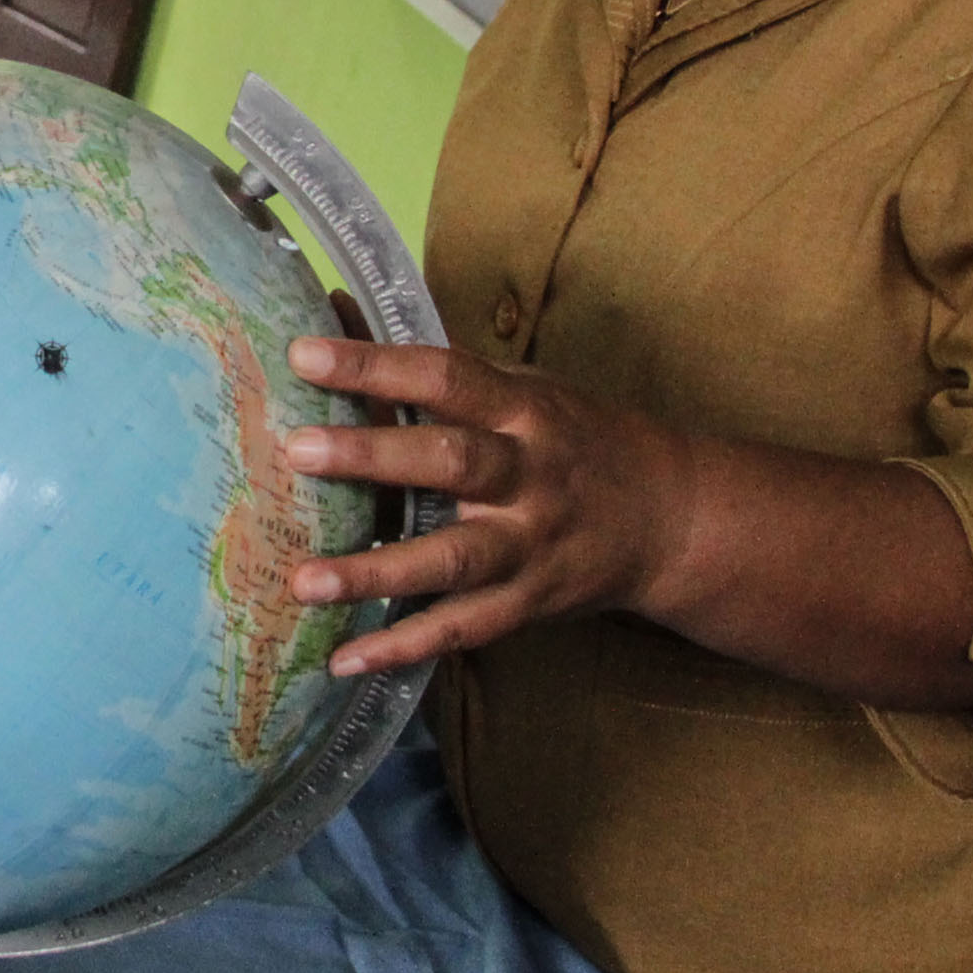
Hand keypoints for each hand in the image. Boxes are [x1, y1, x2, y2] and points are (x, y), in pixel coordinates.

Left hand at [276, 335, 685, 677]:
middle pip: (450, 461)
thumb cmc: (578, 439)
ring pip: (452, 560)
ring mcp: (530, 544)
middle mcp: (529, 475)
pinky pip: (462, 629)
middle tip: (297, 451)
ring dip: (376, 572)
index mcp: (523, 410)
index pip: (445, 376)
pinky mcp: (529, 603)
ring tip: (303, 581)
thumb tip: (341, 314)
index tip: (304, 353)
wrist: (674, 518)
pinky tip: (344, 658)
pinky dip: (403, 646)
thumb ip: (440, 371)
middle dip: (373, 456)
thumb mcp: (526, 389)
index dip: (377, 364)